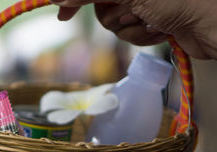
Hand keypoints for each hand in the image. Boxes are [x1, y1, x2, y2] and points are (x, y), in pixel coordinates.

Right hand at [52, 0, 216, 58]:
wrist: (213, 26)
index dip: (73, 0)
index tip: (62, 16)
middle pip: (100, 7)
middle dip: (116, 15)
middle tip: (134, 12)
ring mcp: (143, 3)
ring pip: (114, 24)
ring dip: (132, 27)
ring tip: (154, 20)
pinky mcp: (151, 21)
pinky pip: (129, 34)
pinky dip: (143, 35)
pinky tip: (161, 29)